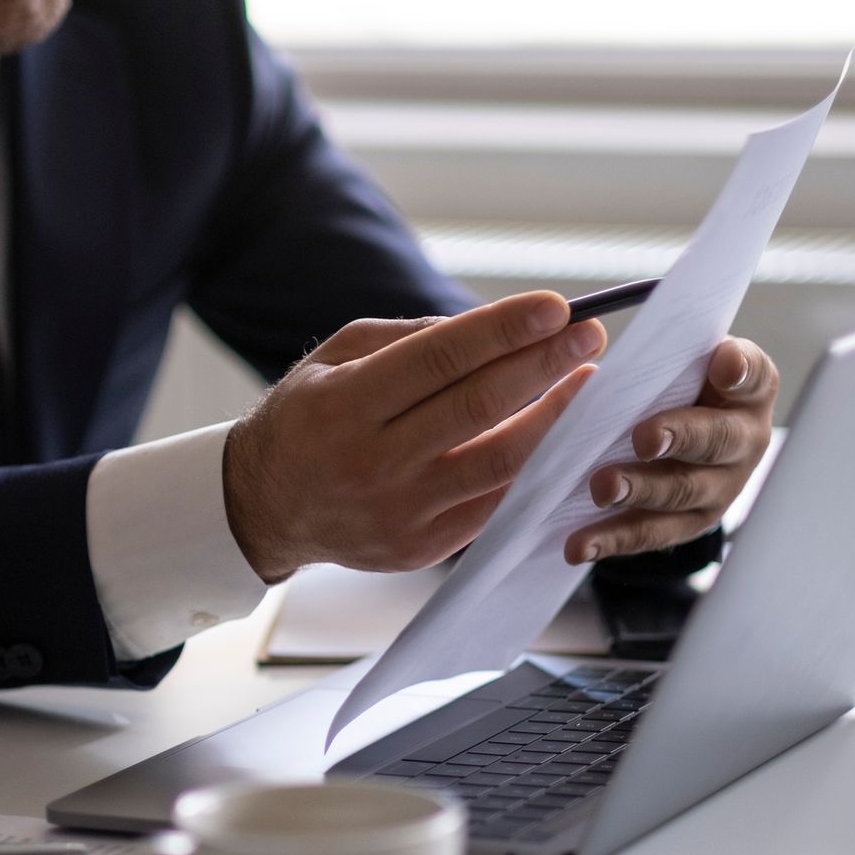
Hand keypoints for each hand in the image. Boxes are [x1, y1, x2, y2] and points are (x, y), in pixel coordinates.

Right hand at [225, 291, 603, 581]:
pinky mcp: (419, 548)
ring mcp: (399, 512)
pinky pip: (493, 504)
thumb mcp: (335, 359)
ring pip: (500, 464)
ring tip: (587, 386)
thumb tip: (491, 328)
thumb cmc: (308, 420)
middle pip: (480, 408)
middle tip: (590, 335)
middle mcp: (373, 461)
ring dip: (555, 420)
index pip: (441, 358)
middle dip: (545, 366)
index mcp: (346, 405)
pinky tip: (559, 437)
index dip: (504, 330)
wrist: (265, 507)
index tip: (556, 306)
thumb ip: (408, 337)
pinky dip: (533, 468)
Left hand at [565, 337, 778, 562]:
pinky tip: (578, 545)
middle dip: (679, 438)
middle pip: (716, 441)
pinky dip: (612, 540)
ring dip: (640, 491)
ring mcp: (721, 487)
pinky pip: (650, 533)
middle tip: (644, 438)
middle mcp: (745, 440)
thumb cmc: (685, 385)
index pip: (753, 375)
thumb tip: (615, 362)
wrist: (690, 433)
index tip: (722, 366)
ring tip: (602, 489)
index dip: (739, 370)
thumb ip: (675, 353)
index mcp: (749, 390)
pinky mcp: (689, 523)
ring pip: (681, 493)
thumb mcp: (689, 360)